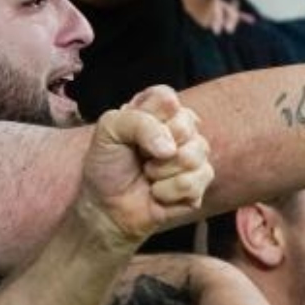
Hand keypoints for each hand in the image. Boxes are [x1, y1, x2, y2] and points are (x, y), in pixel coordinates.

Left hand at [78, 86, 214, 248]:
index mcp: (160, 109)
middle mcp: (182, 128)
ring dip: (160, 173)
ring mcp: (194, 156)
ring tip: (149, 175)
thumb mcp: (109, 130)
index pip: (167, 98)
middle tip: (141, 158)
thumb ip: (138, 122)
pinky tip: (158, 193)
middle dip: (153, 149)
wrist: (105, 206)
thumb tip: (170, 148)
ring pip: (192, 157)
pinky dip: (166, 193)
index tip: (130, 135)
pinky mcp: (199, 185)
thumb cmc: (106, 165)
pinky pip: (192, 184)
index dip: (149, 119)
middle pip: (186, 126)